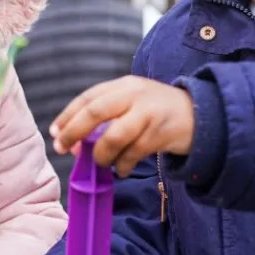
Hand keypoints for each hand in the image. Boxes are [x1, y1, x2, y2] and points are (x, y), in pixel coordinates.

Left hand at [49, 75, 194, 176]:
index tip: (54, 132)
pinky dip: (122, 165)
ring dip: (101, 155)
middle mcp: (135, 94)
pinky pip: (132, 153)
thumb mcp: (133, 105)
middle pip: (96, 111)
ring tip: (102, 163)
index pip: (89, 97)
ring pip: (114, 137)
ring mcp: (149, 113)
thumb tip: (75, 145)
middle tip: (62, 148)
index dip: (68, 115)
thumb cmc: (158, 112)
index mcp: (124, 85)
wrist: (200, 114)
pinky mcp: (160, 133)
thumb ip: (107, 119)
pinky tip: (121, 169)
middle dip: (74, 131)